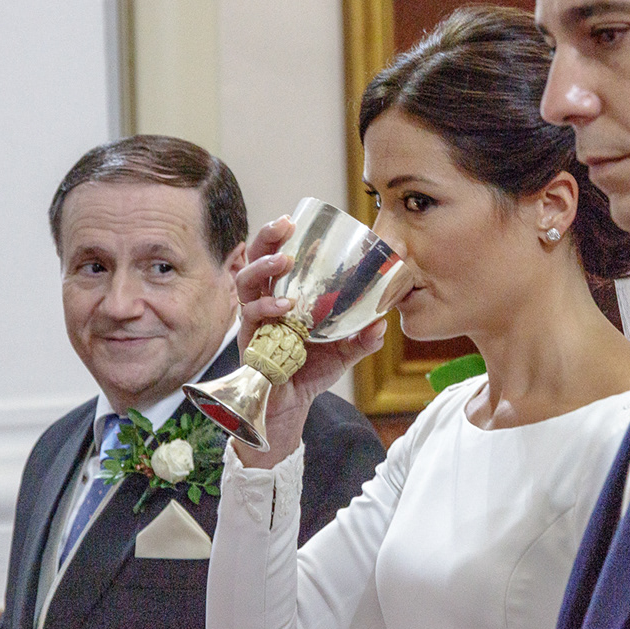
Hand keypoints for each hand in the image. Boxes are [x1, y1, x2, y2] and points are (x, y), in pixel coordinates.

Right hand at [233, 215, 387, 466]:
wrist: (289, 408)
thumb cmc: (309, 373)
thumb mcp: (343, 352)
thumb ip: (362, 337)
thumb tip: (383, 321)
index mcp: (283, 297)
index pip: (277, 260)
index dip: (280, 238)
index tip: (294, 220)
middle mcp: (264, 302)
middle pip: (255, 260)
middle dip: (267, 239)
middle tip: (284, 226)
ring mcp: (254, 320)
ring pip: (246, 281)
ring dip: (264, 267)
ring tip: (284, 261)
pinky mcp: (248, 339)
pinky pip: (250, 316)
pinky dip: (267, 307)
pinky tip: (285, 306)